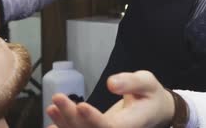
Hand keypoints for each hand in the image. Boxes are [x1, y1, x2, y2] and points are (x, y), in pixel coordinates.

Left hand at [46, 70, 174, 127]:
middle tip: (58, 97)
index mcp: (130, 125)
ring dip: (64, 123)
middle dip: (72, 117)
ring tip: (52, 107)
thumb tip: (111, 83)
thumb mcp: (147, 82)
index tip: (81, 105)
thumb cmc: (150, 94)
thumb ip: (130, 82)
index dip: (93, 119)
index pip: (109, 126)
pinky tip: (51, 125)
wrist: (153, 111)